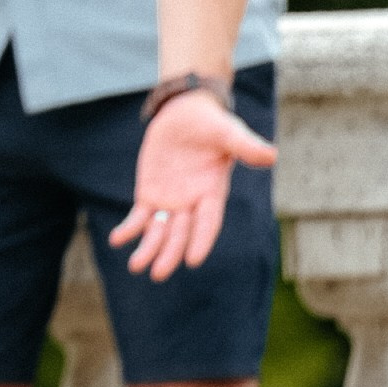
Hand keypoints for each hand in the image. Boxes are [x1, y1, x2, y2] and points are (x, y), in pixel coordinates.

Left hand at [110, 88, 276, 281]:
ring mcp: (170, 202)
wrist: (186, 113)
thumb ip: (246, 146)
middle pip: (181, 234)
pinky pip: (139, 217)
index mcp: (213, 193)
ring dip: (148, 249)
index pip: (208, 222)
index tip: (193, 260)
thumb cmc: (212, 124)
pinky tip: (116, 239)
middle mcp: (191, 204)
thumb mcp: (228, 132)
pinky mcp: (150, 194)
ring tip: (136, 266)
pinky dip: (128, 229)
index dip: (201, 240)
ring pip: (159, 232)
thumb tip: (272, 154)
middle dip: (169, 253)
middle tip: (158, 273)